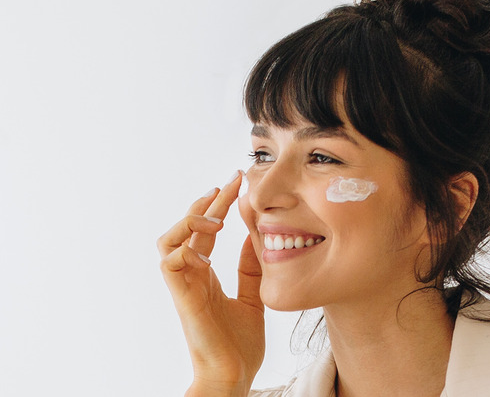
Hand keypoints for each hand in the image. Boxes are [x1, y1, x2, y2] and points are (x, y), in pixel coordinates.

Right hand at [158, 171, 264, 394]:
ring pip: (167, 241)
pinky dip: (184, 249)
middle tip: (230, 183)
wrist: (234, 375)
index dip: (220, 204)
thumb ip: (250, 269)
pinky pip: (169, 264)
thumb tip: (255, 236)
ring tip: (216, 219)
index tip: (238, 183)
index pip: (207, 230)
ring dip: (189, 222)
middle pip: (187, 228)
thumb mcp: (253, 297)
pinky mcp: (183, 298)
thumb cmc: (239, 344)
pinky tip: (207, 248)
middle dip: (207, 201)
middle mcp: (191, 276)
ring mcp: (184, 286)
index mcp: (206, 275)